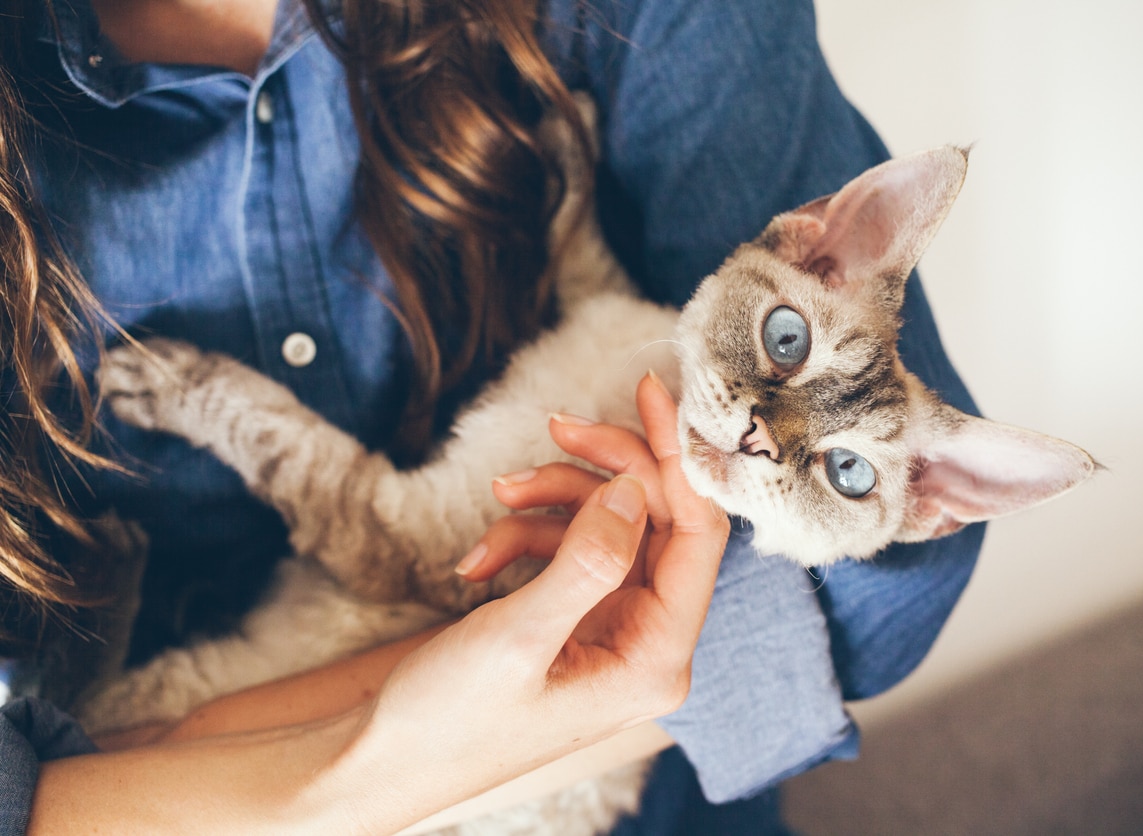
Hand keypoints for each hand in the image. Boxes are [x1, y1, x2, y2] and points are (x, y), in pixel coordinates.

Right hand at [336, 372, 728, 828]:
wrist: (382, 759)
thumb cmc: (448, 722)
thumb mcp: (518, 638)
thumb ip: (588, 559)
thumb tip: (636, 486)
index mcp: (655, 658)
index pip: (698, 534)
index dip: (677, 456)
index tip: (647, 392)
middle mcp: (645, 640)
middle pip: (654, 516)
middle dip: (601, 468)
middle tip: (555, 427)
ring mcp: (611, 625)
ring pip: (607, 522)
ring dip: (551, 500)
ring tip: (499, 499)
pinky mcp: (574, 613)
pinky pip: (569, 546)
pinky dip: (523, 535)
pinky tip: (478, 559)